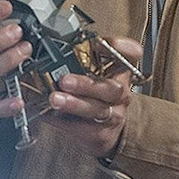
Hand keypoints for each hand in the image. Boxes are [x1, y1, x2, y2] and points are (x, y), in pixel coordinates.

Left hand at [46, 37, 142, 156]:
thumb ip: (82, 58)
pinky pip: (80, 127)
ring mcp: (113, 115)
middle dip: (86, 84)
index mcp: (120, 70)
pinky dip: (60, 120)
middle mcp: (120, 93)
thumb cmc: (97, 95)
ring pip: (96, 109)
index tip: (98, 44)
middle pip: (110, 88)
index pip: (131, 54)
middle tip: (65, 80)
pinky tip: (47, 113)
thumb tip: (54, 47)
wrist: (107, 130)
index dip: (119, 48)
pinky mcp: (100, 134)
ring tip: (54, 99)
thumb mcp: (95, 71)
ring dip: (73, 104)